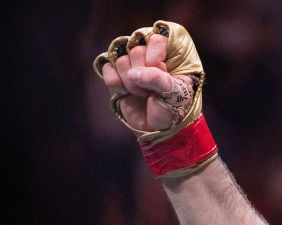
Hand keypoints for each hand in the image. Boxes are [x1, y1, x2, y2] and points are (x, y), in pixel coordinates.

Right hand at [93, 21, 204, 138]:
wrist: (158, 128)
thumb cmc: (172, 108)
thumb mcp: (174, 93)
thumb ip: (157, 79)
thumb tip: (133, 74)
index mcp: (168, 56)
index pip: (156, 39)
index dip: (155, 56)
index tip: (162, 70)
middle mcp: (148, 57)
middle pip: (136, 50)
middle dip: (144, 75)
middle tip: (153, 90)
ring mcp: (131, 66)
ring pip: (121, 60)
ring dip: (131, 82)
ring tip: (143, 94)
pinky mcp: (116, 76)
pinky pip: (107, 68)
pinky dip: (115, 83)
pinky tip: (125, 92)